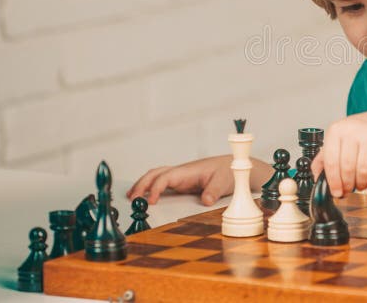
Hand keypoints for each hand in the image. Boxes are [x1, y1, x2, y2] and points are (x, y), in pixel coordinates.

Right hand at [127, 156, 271, 205]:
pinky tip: (146, 196)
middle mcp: (182, 172)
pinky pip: (163, 182)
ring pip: (156, 176)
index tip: (151, 201)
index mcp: (188, 170)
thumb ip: (214, 190)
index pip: (166, 177)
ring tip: (131, 196)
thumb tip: (205, 200)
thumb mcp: (224, 181)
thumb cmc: (228, 171)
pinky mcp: (182, 182)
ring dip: (143, 184)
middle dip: (142, 185)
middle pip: (155, 174)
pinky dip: (151, 187)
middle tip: (132, 199)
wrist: (235, 166)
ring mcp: (181, 176)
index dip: (156, 189)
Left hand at [312, 112, 366, 198]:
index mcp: (336, 130)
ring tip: (361, 186)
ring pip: (363, 170)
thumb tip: (316, 177)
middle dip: (347, 184)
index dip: (333, 181)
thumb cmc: (362, 133)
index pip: (331, 161)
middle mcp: (352, 129)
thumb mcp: (339, 139)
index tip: (336, 192)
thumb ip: (325, 157)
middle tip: (349, 190)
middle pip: (347, 167)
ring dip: (361, 184)